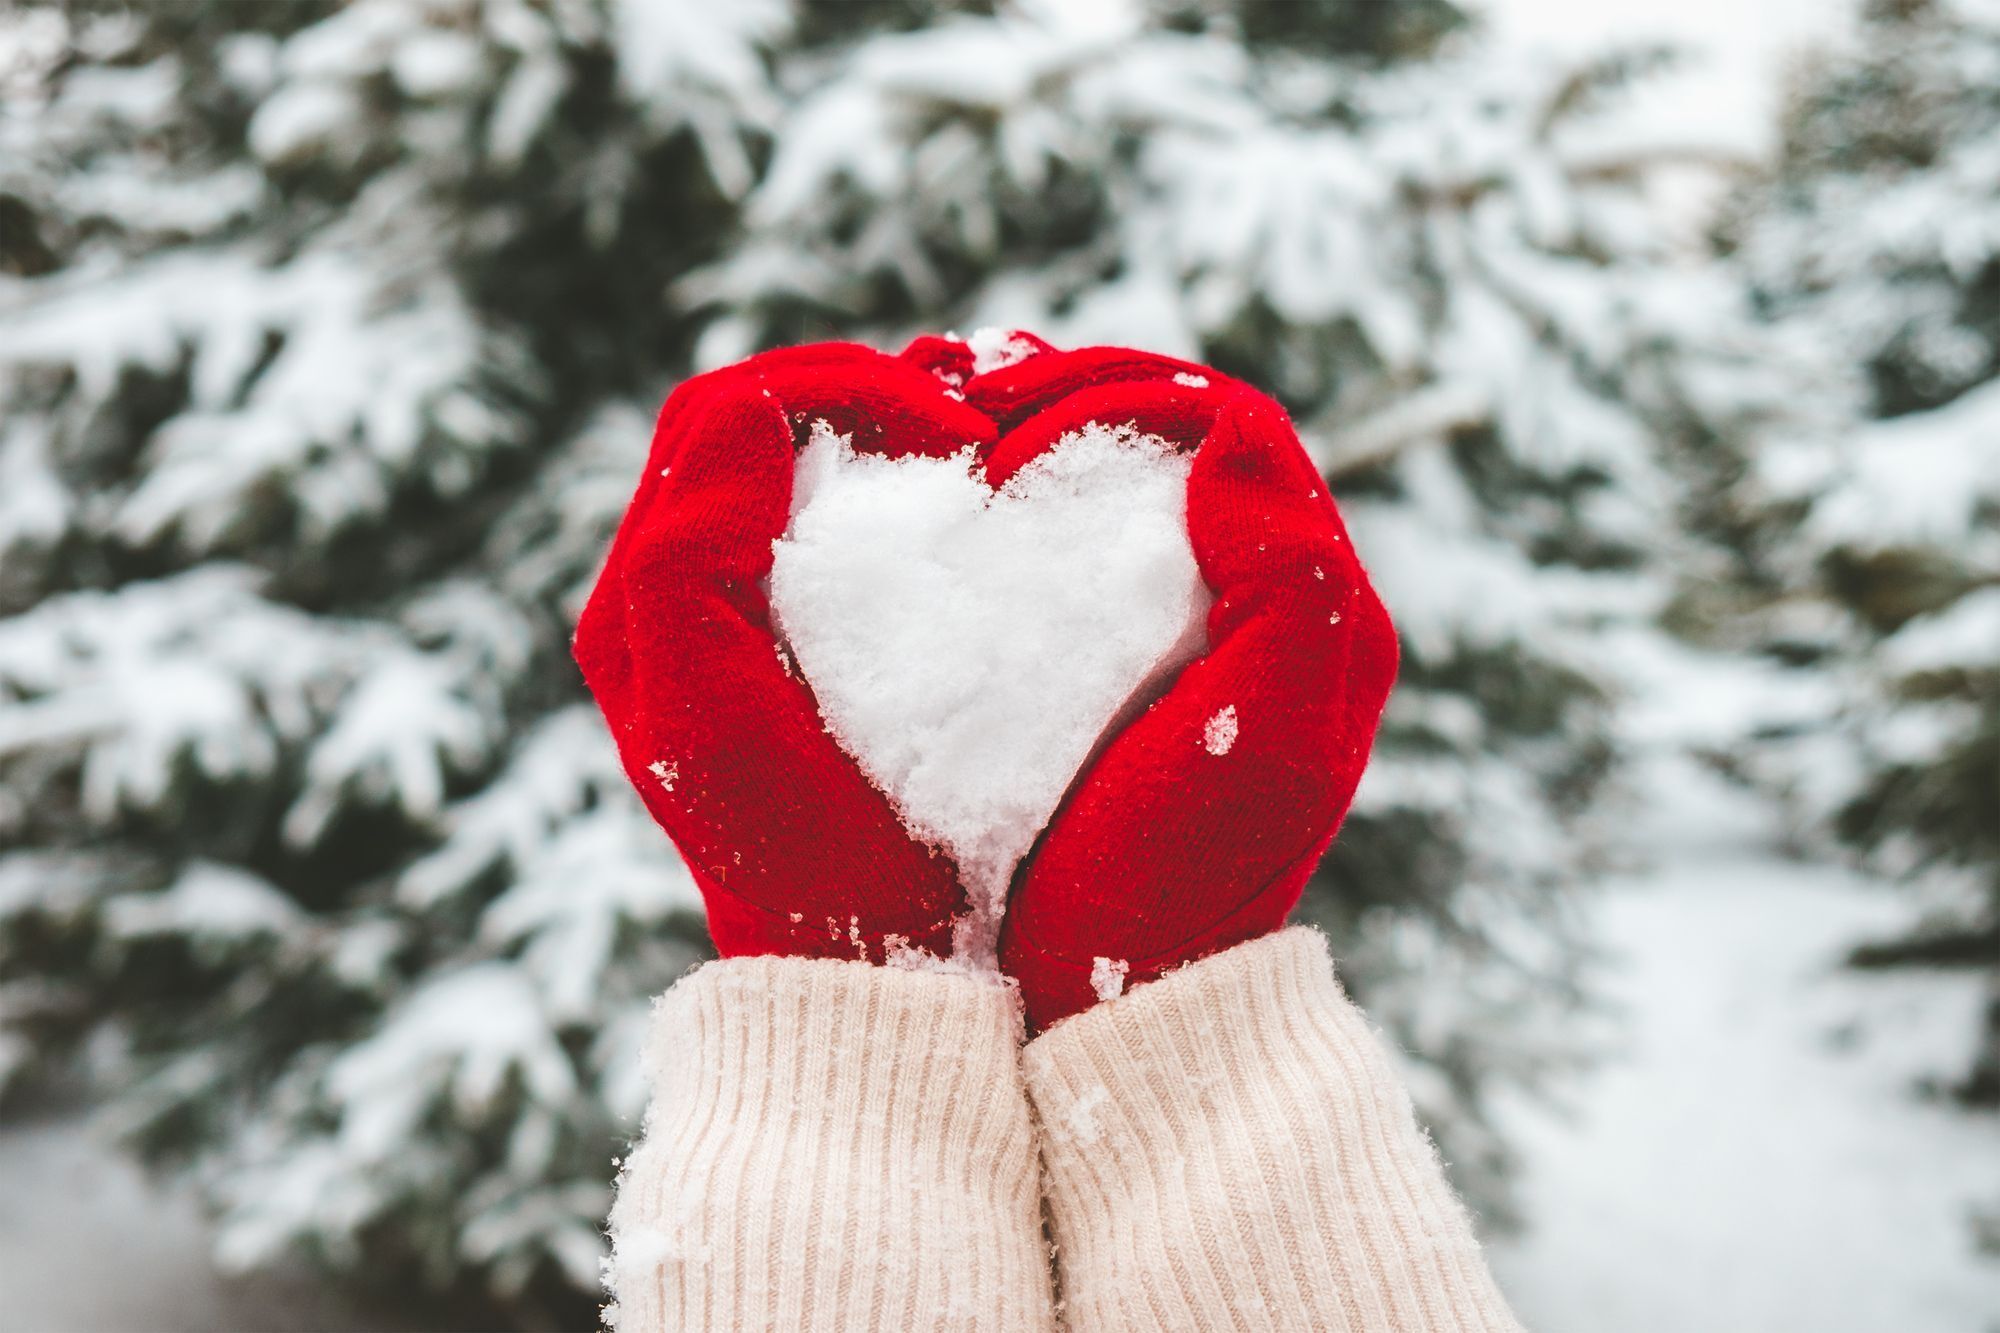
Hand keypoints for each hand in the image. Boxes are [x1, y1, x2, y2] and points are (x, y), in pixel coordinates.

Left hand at [573, 344, 996, 960]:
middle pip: (767, 417)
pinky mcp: (822, 640)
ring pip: (814, 456)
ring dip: (899, 424)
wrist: (877, 970)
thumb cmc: (806, 859)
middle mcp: (689, 593)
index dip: (838, 388)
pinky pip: (855, 512)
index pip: (727, 414)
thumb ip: (685, 567)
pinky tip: (986, 489)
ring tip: (988, 440)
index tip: (951, 433)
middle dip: (874, 392)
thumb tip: (747, 413)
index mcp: (649, 597)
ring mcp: (757, 613)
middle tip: (977, 429)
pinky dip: (918, 478)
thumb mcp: (714, 727)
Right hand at [971, 348, 1399, 1030]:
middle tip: (959, 410)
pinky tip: (941, 497)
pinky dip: (1010, 493)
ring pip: (1115, 472)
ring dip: (1032, 428)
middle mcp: (1262, 594)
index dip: (1116, 396)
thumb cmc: (1178, 884)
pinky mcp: (1114, 655)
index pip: (1227, 426)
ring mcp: (1185, 623)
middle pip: (1170, 431)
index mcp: (1313, 600)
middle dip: (1064, 392)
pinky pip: (1070, 532)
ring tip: (940, 430)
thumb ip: (1288, 585)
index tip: (1007, 439)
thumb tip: (1232, 432)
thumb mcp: (1260, 749)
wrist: (1111, 1003)